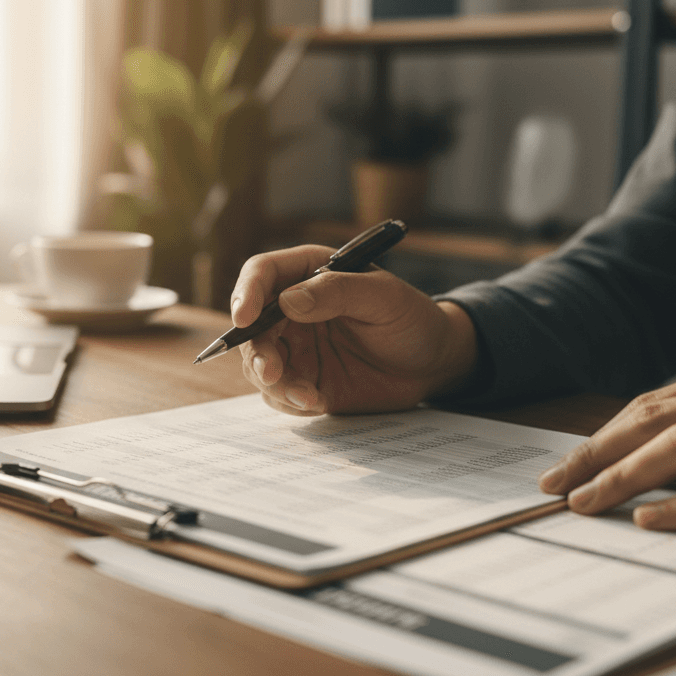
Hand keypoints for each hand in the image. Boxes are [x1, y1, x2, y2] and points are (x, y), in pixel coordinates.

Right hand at [231, 244, 477, 415]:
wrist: (432, 364)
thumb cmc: (413, 320)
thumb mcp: (385, 298)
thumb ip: (339, 292)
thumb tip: (288, 301)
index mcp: (309, 273)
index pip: (262, 274)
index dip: (246, 293)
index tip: (243, 318)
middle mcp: (293, 308)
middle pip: (252, 325)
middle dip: (256, 352)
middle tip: (273, 373)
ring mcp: (296, 346)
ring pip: (259, 363)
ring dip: (275, 384)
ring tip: (310, 397)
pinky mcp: (303, 379)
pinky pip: (278, 393)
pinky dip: (291, 401)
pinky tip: (319, 402)